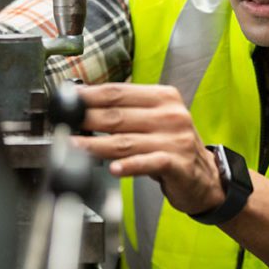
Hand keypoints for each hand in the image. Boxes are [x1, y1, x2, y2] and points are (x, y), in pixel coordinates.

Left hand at [71, 83, 225, 214]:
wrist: (205, 176)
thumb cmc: (173, 146)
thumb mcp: (156, 119)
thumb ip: (128, 111)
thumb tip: (86, 106)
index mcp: (164, 97)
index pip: (120, 92)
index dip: (91, 95)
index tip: (69, 98)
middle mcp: (171, 115)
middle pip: (119, 115)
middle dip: (87, 118)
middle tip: (64, 122)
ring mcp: (175, 139)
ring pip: (126, 141)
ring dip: (96, 144)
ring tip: (75, 145)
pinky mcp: (177, 163)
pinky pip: (147, 162)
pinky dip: (129, 166)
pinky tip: (113, 169)